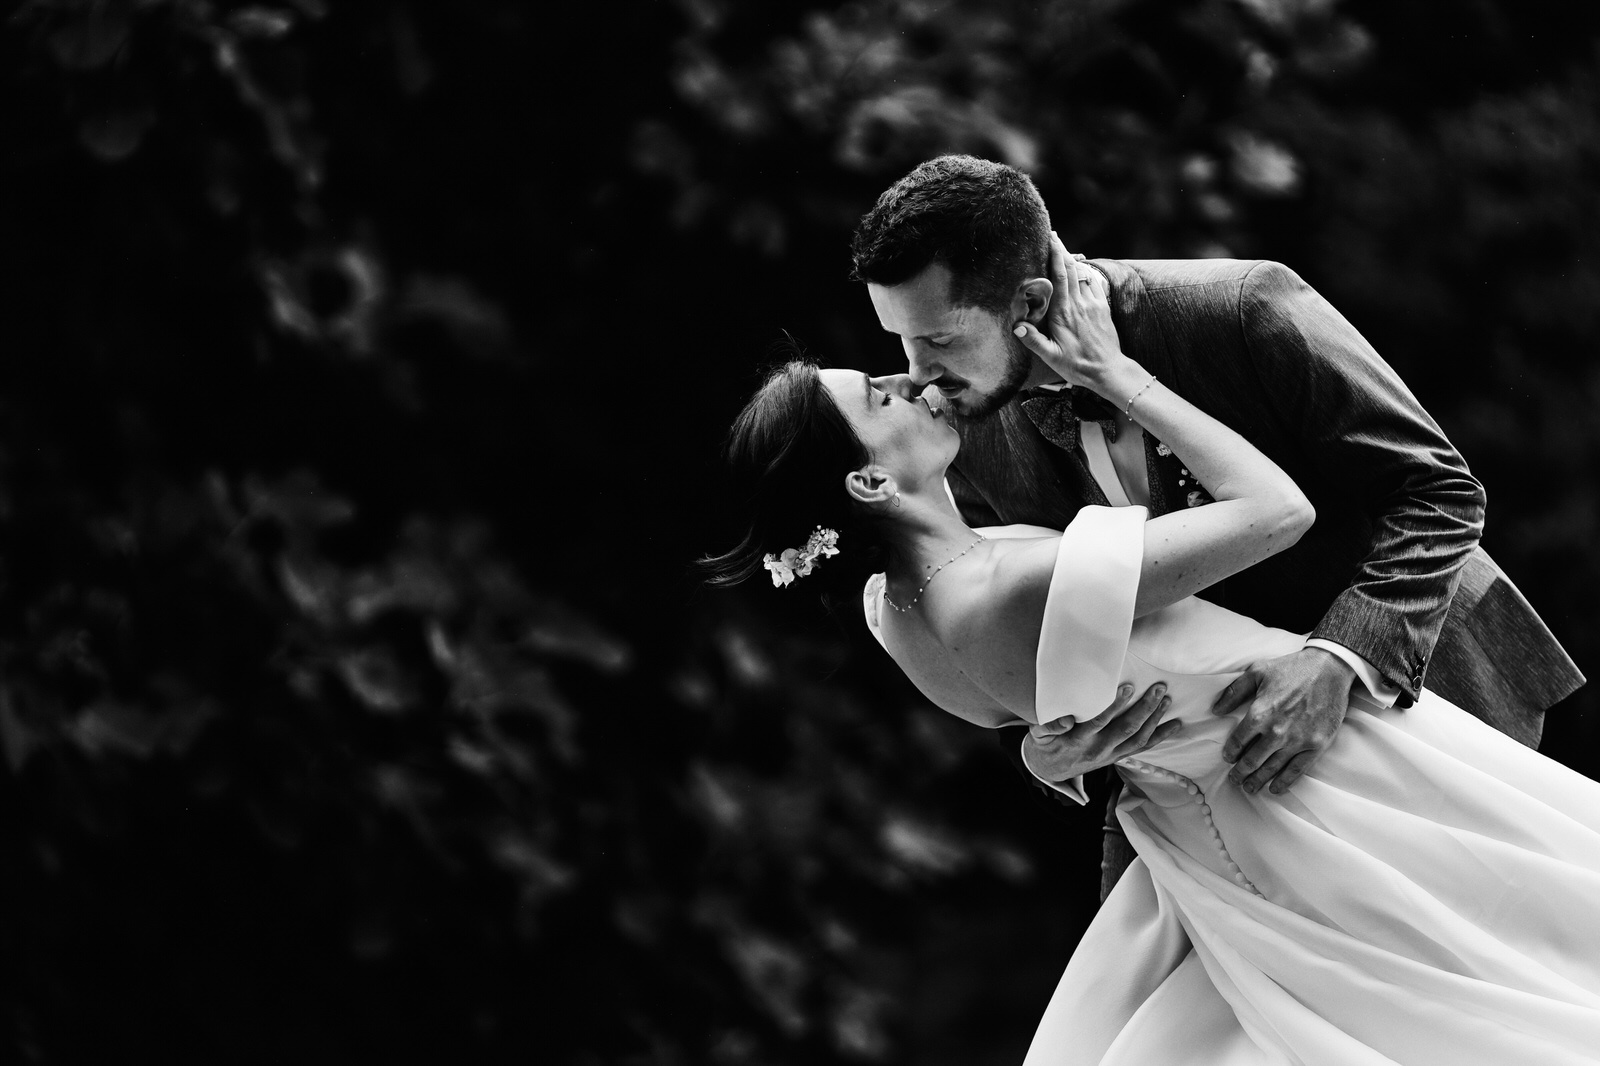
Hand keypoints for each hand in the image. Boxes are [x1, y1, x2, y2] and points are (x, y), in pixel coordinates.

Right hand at [1012, 232, 1129, 389]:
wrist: (1109, 371)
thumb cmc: (1078, 366)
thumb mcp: (1052, 358)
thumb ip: (1034, 341)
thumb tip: (1016, 327)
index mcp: (1063, 313)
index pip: (1059, 277)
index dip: (1055, 255)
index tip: (1049, 238)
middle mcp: (1079, 304)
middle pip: (1071, 268)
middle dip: (1062, 249)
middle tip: (1052, 235)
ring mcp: (1093, 304)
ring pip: (1082, 273)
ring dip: (1072, 259)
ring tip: (1062, 249)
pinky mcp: (1103, 307)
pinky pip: (1093, 282)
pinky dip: (1085, 272)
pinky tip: (1079, 269)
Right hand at [1021, 682, 1179, 781]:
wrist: (1048, 771)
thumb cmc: (1044, 746)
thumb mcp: (1038, 735)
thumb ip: (1050, 726)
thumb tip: (1067, 720)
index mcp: (1078, 741)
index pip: (1100, 721)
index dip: (1115, 705)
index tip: (1127, 687)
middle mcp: (1098, 750)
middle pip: (1126, 729)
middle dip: (1145, 708)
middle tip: (1158, 689)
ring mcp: (1110, 756)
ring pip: (1138, 739)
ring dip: (1155, 720)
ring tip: (1166, 700)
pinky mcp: (1117, 758)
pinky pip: (1142, 748)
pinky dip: (1160, 737)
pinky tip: (1174, 725)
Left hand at [1211, 648, 1356, 793]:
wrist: (1330, 669)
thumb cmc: (1291, 668)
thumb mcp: (1257, 671)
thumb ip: (1234, 692)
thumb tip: (1216, 710)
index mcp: (1259, 713)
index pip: (1238, 741)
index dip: (1230, 753)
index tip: (1228, 758)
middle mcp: (1276, 731)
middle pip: (1252, 760)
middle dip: (1240, 773)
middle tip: (1234, 780)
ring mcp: (1298, 740)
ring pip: (1272, 768)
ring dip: (1257, 781)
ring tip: (1249, 788)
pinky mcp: (1316, 745)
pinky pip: (1297, 770)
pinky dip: (1284, 782)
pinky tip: (1275, 789)